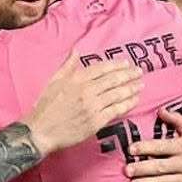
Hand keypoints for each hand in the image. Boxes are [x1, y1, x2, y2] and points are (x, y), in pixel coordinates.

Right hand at [23, 52, 142, 156]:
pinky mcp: (96, 121)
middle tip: (139, 72)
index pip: (102, 68)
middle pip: (113, 79)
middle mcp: (86, 90)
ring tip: (140, 85)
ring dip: (131, 88)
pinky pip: (116, 110)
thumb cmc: (45, 107)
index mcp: (76, 78)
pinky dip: (127, 104)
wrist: (41, 131)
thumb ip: (67, 65)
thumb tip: (76, 50)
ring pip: (117, 94)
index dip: (117, 65)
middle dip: (129, 74)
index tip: (126, 63)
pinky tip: (134, 100)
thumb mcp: (53, 81)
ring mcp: (93, 106)